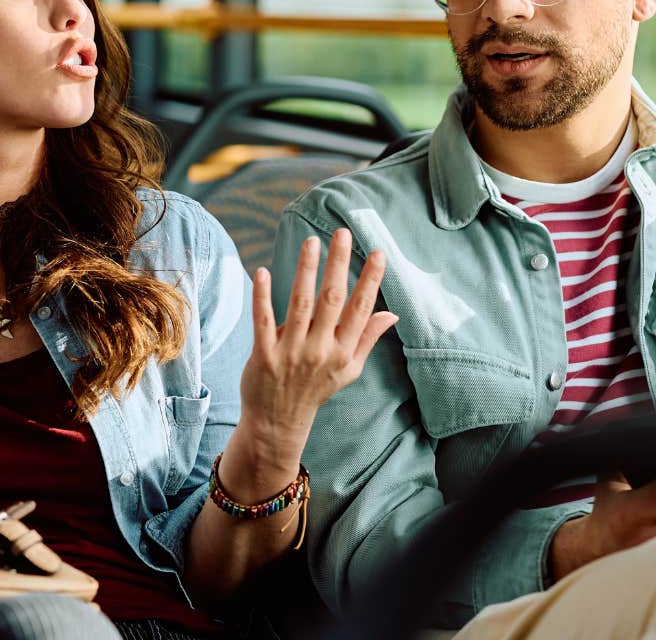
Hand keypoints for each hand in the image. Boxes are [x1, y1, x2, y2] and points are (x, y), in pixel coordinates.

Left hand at [236, 230, 398, 471]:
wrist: (278, 422)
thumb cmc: (315, 390)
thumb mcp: (349, 370)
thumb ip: (367, 339)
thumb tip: (392, 314)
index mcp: (343, 352)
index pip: (360, 309)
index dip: (371, 281)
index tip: (379, 253)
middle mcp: (320, 350)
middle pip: (333, 300)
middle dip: (339, 264)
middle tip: (342, 233)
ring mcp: (291, 352)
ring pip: (300, 304)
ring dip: (306, 270)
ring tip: (312, 242)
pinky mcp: (264, 355)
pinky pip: (263, 320)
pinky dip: (263, 296)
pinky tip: (263, 271)